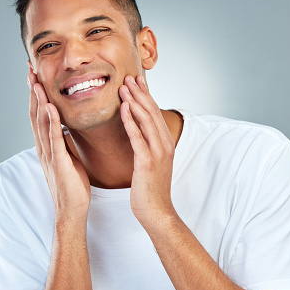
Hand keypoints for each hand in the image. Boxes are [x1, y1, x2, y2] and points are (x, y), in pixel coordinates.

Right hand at [28, 72, 90, 223]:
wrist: (71, 209)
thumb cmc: (72, 184)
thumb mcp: (68, 157)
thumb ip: (63, 141)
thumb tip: (65, 127)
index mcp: (47, 145)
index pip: (39, 114)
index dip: (36, 94)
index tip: (36, 75)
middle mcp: (44, 147)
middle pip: (35, 113)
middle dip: (33, 91)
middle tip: (30, 69)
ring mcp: (49, 154)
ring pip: (41, 122)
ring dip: (38, 100)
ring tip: (36, 81)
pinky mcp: (58, 162)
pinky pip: (54, 138)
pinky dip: (51, 121)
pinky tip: (50, 106)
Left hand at [119, 75, 175, 225]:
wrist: (157, 211)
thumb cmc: (151, 187)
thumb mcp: (152, 162)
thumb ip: (148, 145)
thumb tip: (140, 132)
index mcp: (165, 142)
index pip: (155, 113)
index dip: (146, 95)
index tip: (137, 80)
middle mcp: (164, 144)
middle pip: (151, 112)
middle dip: (140, 93)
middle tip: (129, 77)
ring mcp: (158, 152)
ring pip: (146, 120)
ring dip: (134, 101)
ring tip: (123, 86)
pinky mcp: (147, 161)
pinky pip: (138, 137)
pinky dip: (130, 121)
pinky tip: (123, 108)